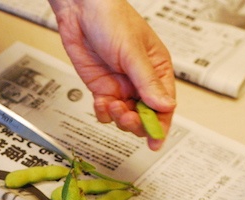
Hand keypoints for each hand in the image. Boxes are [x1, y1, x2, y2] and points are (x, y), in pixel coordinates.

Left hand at [48, 0, 175, 149]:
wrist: (80, 10)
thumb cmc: (111, 18)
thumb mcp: (133, 52)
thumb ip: (147, 81)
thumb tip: (165, 105)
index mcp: (157, 69)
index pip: (164, 104)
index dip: (161, 125)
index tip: (155, 141)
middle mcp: (140, 81)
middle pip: (145, 116)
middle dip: (137, 122)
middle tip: (128, 118)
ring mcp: (120, 86)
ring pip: (125, 116)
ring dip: (119, 117)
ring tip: (111, 105)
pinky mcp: (101, 88)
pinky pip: (106, 111)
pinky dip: (103, 112)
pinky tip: (101, 102)